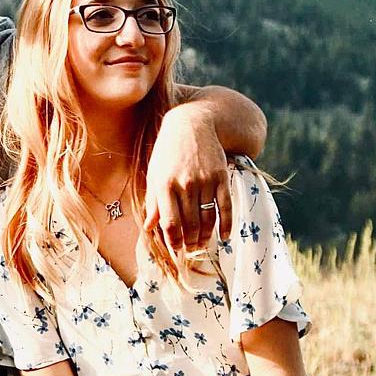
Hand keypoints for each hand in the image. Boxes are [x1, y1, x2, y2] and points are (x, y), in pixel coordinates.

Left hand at [144, 104, 231, 255]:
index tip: (176, 251)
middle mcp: (185, 185)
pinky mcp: (221, 177)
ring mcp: (205, 181)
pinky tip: (225, 236)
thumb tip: (149, 228)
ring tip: (203, 245)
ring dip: (206, 237)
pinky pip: (225, 207)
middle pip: (190, 224)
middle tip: (191, 251)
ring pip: (208, 218)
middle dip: (191, 243)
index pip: (170, 224)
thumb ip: (153, 202)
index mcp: (164, 186)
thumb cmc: (168, 152)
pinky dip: (226, 225)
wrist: (191, 125)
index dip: (174, 242)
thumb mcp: (155, 174)